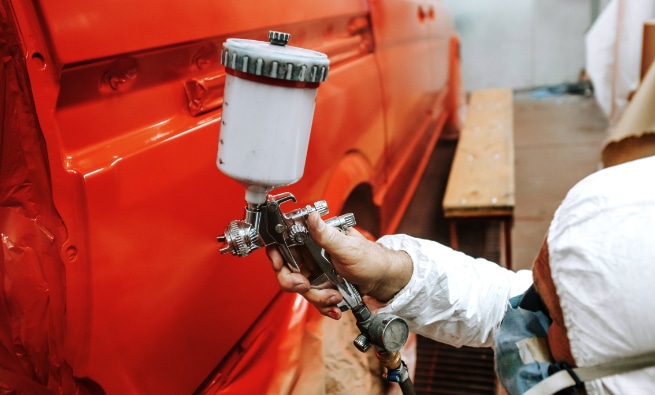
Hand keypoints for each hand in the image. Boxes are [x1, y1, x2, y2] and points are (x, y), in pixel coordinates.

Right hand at [267, 211, 412, 319]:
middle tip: (306, 286)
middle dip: (295, 282)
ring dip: (317, 297)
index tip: (280, 265)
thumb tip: (311, 216)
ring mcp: (317, 272)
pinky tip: (337, 304)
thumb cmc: (372, 260)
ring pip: (300, 289)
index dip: (276, 255)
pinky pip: (313, 300)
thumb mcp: (347, 247)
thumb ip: (325, 234)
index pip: (284, 244)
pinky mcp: (323, 288)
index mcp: (316, 239)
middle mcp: (313, 255)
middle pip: (287, 270)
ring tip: (335, 297)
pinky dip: (325, 305)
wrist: (387, 282)